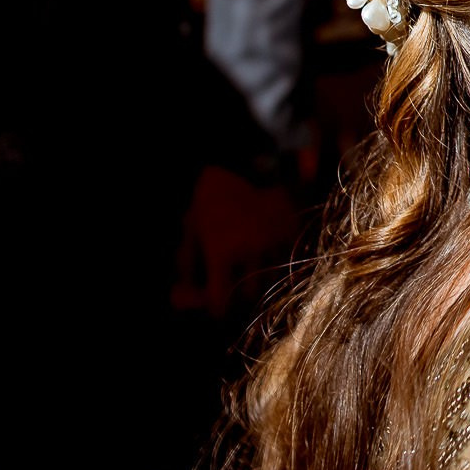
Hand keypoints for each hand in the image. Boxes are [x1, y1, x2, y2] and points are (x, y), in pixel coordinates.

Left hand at [173, 164, 298, 320]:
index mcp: (221, 251)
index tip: (217, 306)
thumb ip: (186, 267)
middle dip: (240, 294)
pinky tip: (265, 249)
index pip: (220, 300)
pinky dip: (276, 261)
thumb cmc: (210, 199)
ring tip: (249, 263)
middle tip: (235, 285)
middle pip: (249, 295)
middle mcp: (250, 249)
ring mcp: (274, 240)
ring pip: (271, 278)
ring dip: (260, 278)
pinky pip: (286, 260)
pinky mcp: (291, 230)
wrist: (243, 162)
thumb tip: (178, 298)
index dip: (217, 307)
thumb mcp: (191, 231)